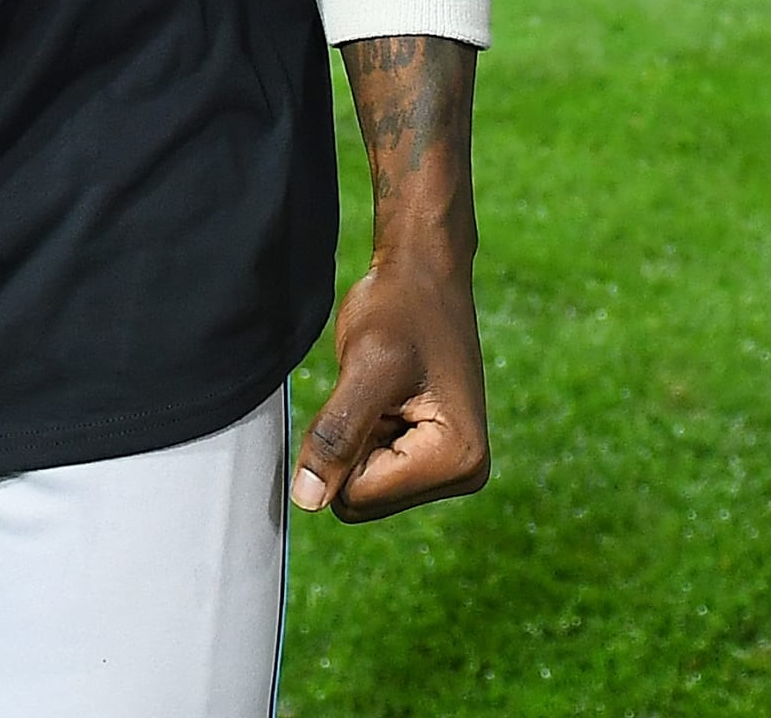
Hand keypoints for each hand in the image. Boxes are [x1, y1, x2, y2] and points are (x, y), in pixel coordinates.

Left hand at [292, 255, 489, 521]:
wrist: (424, 270)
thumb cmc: (400, 307)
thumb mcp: (365, 367)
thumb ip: (337, 436)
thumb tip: (306, 500)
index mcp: (458, 460)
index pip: (358, 497)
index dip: (340, 448)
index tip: (364, 392)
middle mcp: (464, 473)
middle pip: (362, 499)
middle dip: (351, 445)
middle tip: (372, 388)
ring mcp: (451, 465)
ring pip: (364, 484)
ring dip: (357, 435)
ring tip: (382, 388)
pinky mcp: (435, 453)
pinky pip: (374, 466)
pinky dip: (366, 430)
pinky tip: (386, 393)